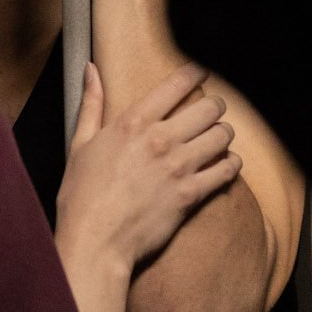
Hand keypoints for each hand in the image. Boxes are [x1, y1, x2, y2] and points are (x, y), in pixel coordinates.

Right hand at [56, 61, 239, 273]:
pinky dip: (231, 164)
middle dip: (215, 106)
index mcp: (132, 122)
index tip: (203, 71)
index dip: (195, 73)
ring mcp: (178, 167)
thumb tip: (90, 70)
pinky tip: (227, 164)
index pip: (175, 85)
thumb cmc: (82, 195)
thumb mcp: (79, 143)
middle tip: (214, 109)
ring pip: (221, 135)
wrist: (96, 241)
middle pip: (208, 108)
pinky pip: (226, 170)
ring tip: (220, 136)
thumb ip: (91, 103)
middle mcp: (160, 139)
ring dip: (224, 133)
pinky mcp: (191, 195)